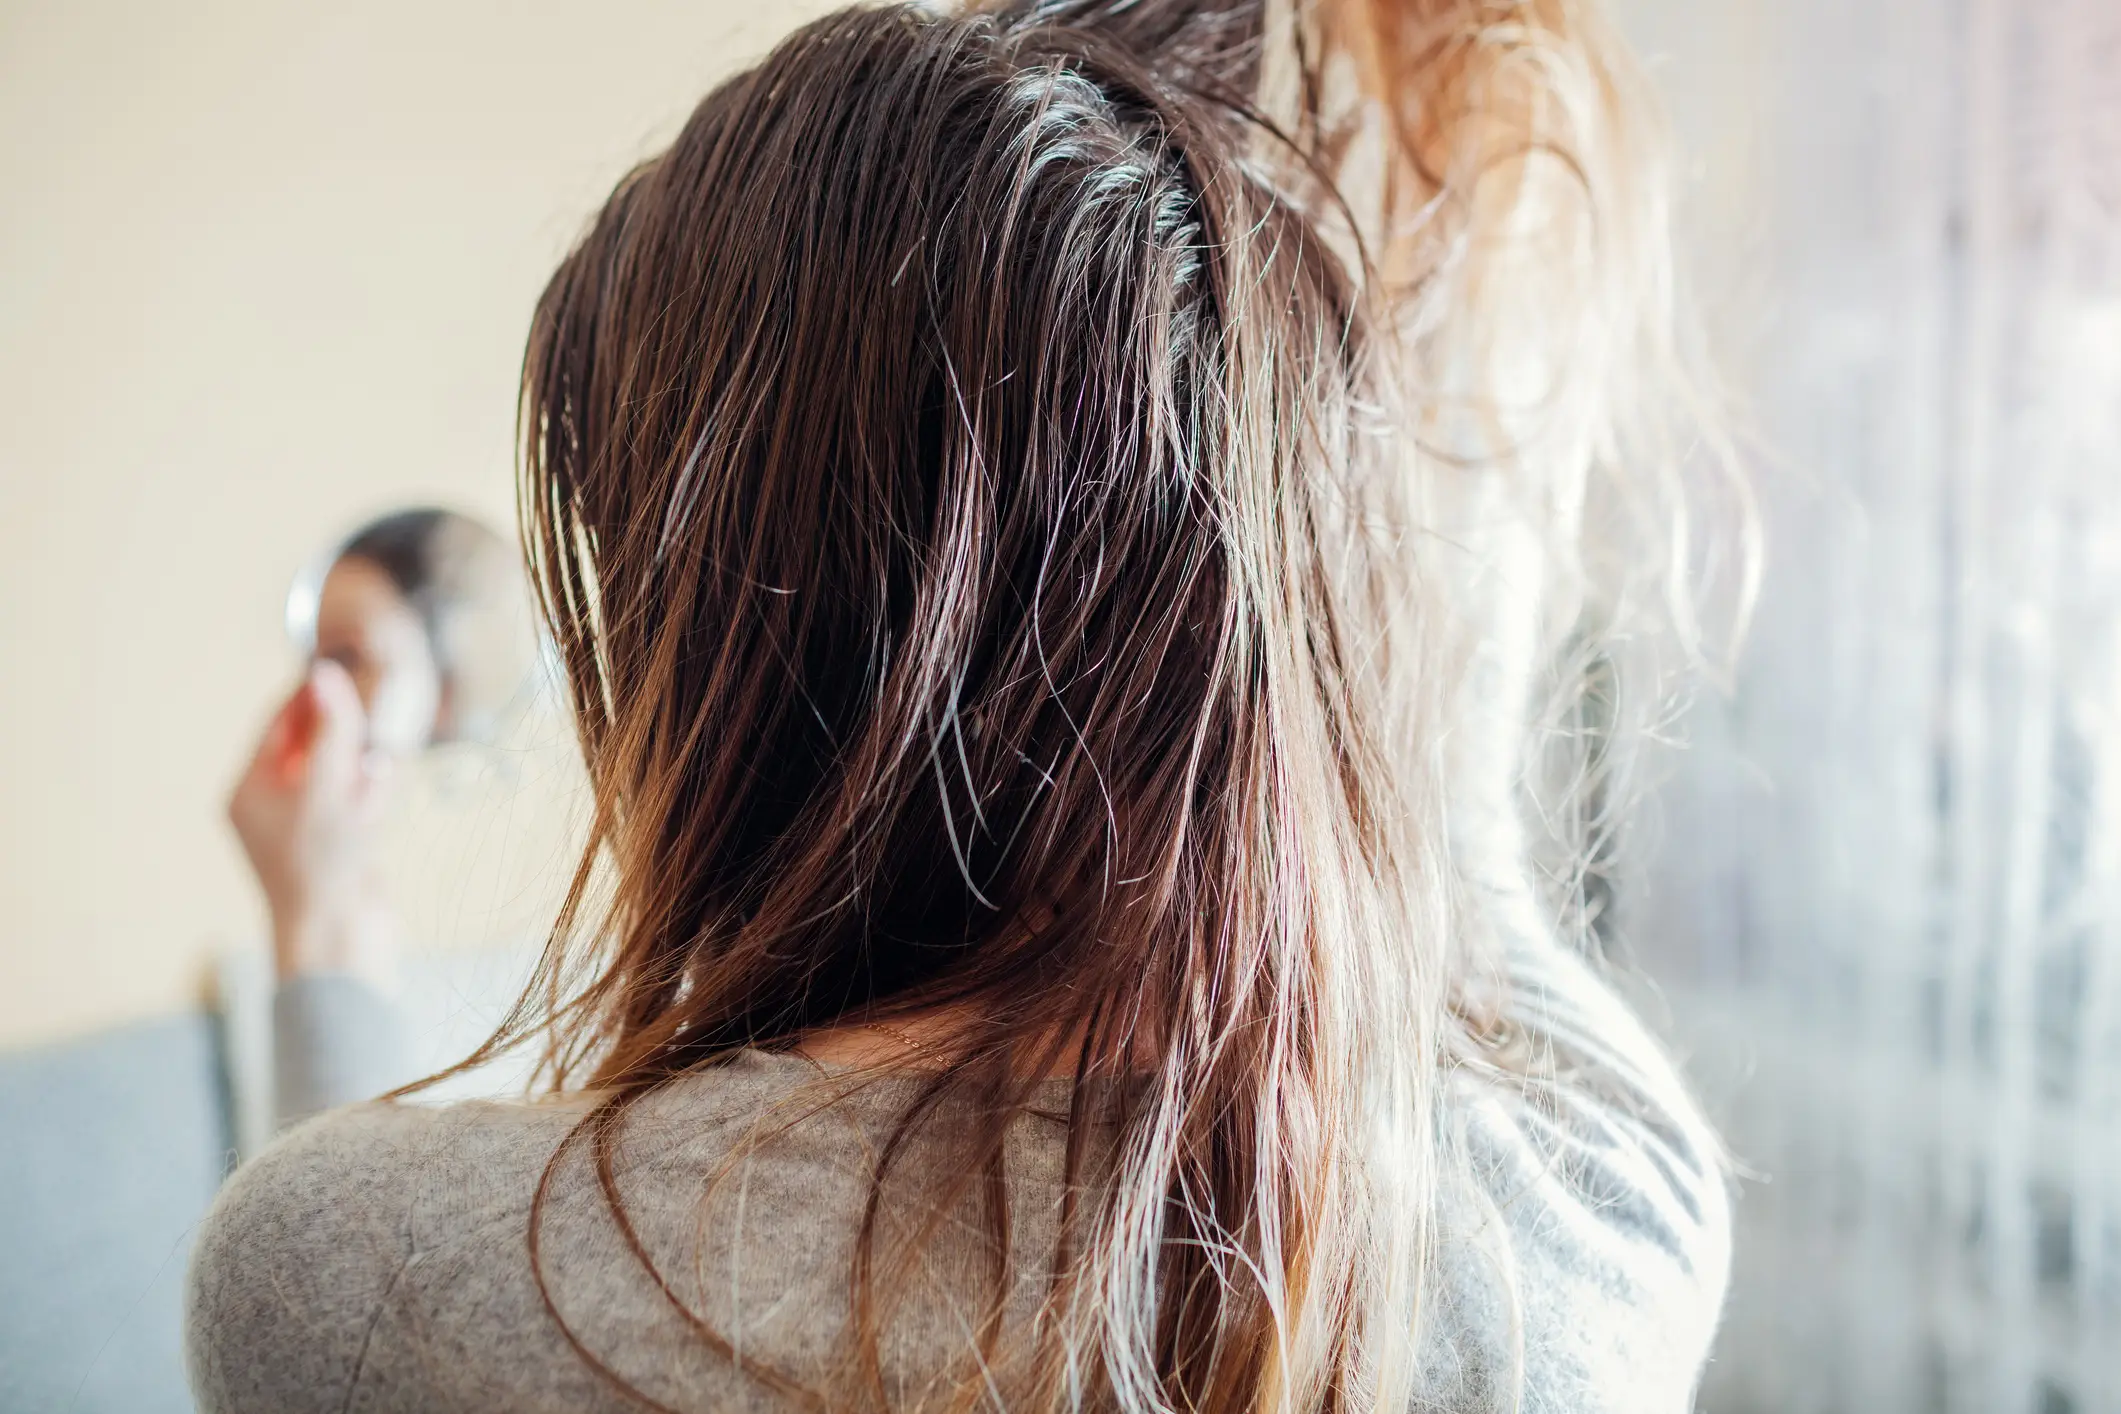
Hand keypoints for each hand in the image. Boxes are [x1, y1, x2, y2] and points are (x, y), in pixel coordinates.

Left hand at [227, 659, 398, 987]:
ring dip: (363, 771)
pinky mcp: (337, 846)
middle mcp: (272, 808)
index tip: (343, 669)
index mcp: (248, 792)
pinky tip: (379, 804)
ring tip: (375, 777)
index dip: (311, 695)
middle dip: (344, 738)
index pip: (278, 725)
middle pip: (313, 746)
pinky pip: (357, 803)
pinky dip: (372, 798)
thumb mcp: (325, 785)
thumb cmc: (322, 864)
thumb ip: (329, 727)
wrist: (339, 936)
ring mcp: (305, 828)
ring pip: (341, 773)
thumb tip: (324, 674)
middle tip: (367, 729)